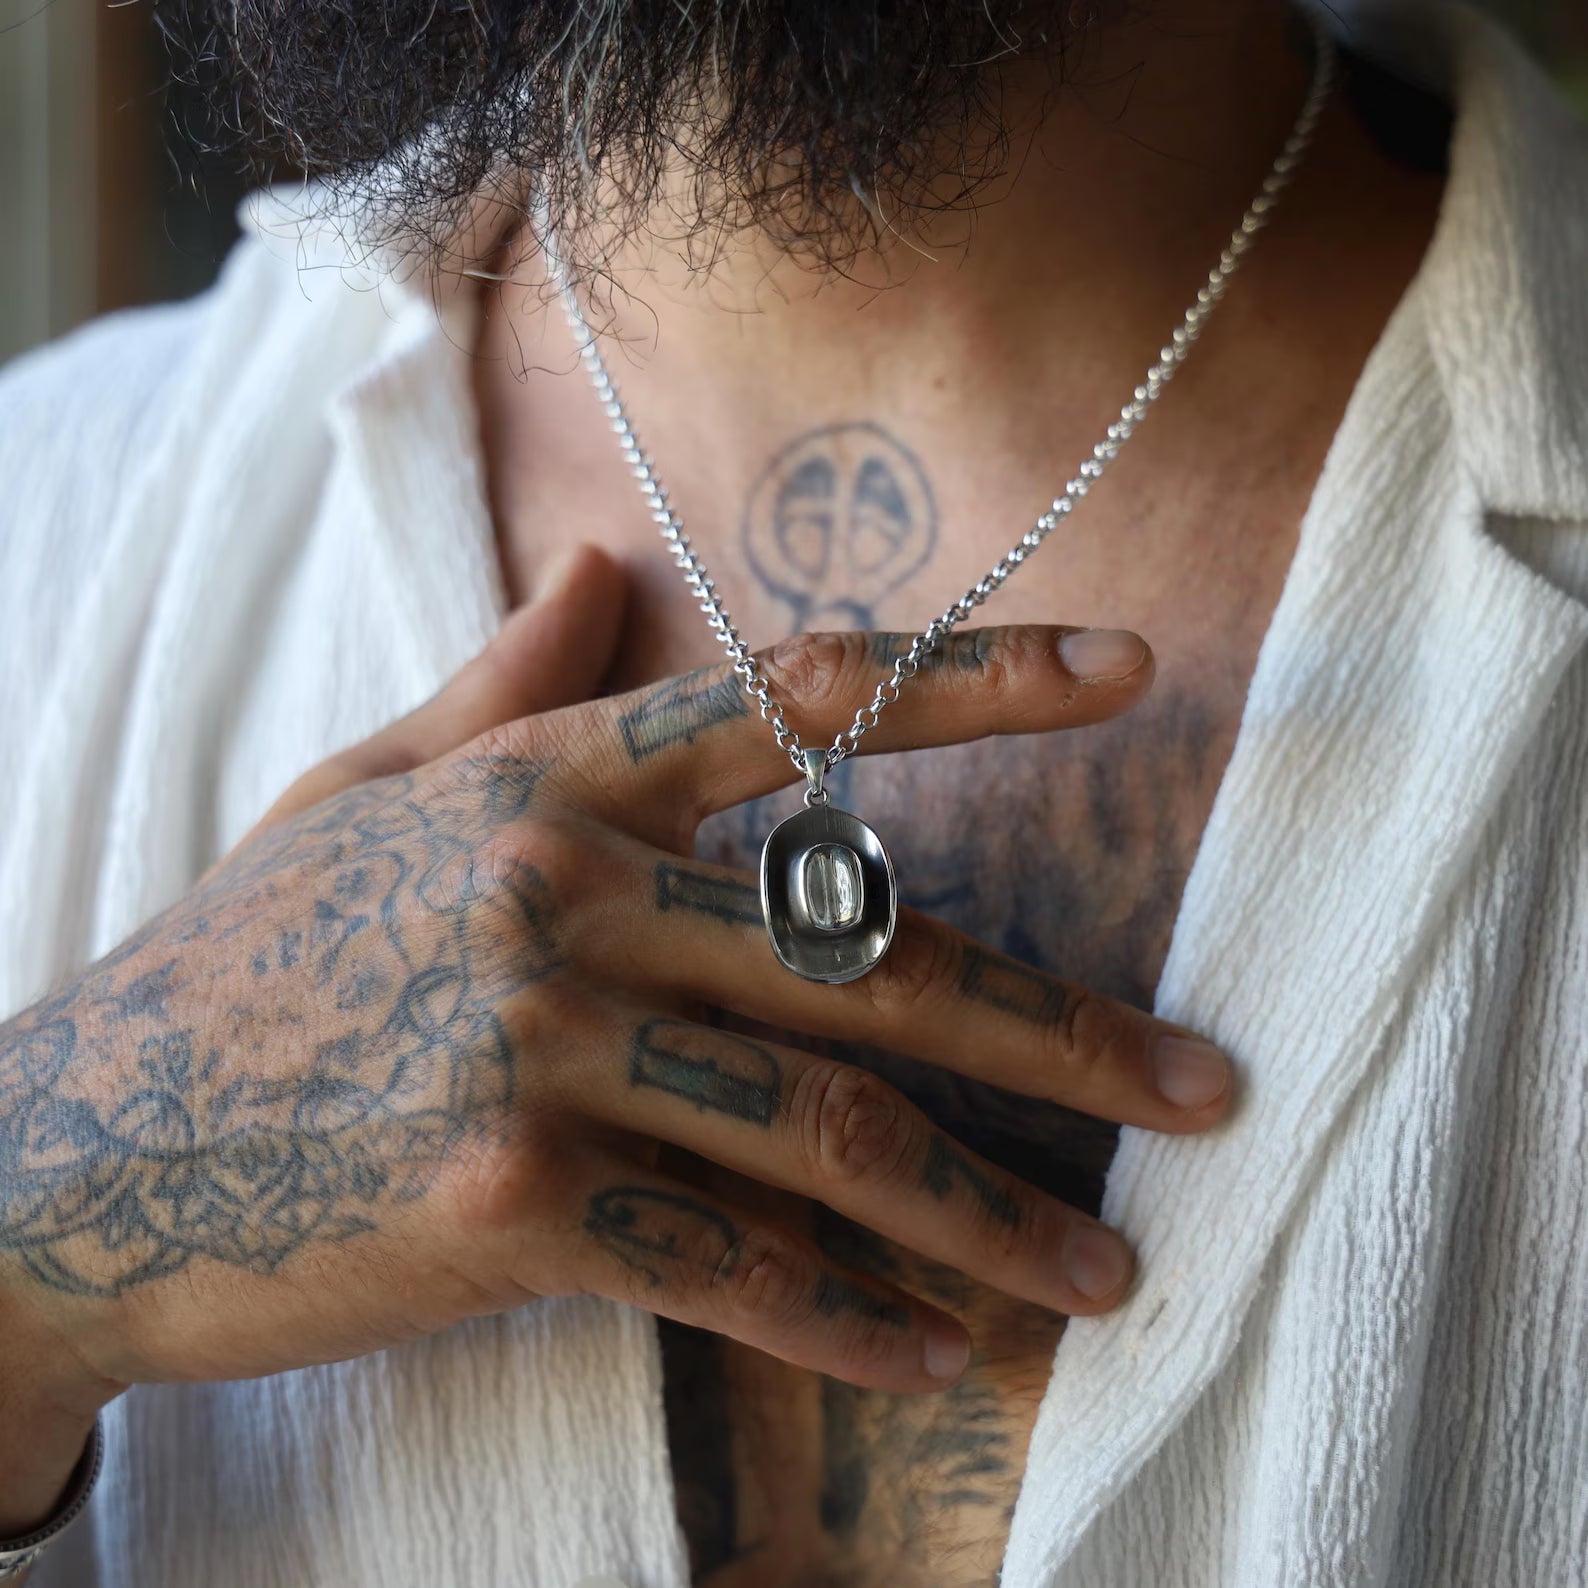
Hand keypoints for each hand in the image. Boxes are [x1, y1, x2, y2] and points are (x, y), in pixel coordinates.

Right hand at [0, 545, 1230, 1416]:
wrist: (79, 1148)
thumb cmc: (243, 956)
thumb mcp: (365, 788)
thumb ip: (508, 679)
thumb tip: (601, 560)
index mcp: (545, 781)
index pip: (799, 700)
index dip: (977, 676)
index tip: (1128, 668)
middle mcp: (559, 895)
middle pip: (870, 955)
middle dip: (1060, 1034)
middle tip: (1201, 1088)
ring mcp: (532, 1051)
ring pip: (827, 1129)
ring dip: (988, 1213)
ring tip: (1105, 1272)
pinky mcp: (506, 1209)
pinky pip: (728, 1265)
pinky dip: (846, 1319)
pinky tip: (939, 1355)